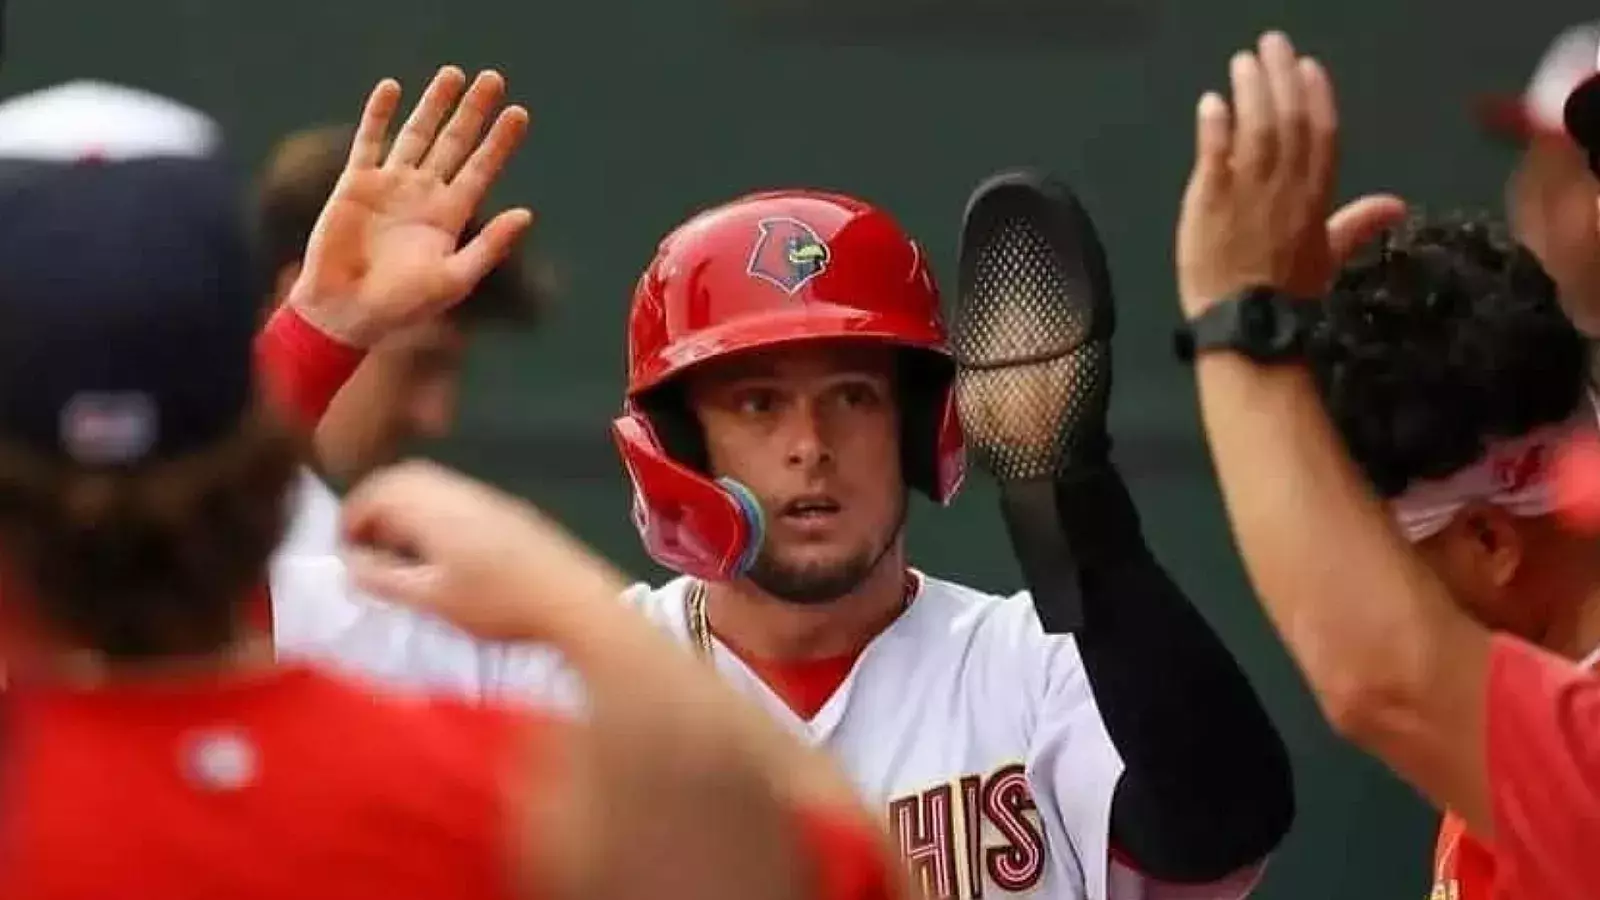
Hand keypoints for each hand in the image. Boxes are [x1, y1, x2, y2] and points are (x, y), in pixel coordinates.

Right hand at [289, 67, 532, 346]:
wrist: (347, 312)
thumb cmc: (403, 306)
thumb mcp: (455, 278)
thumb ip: (491, 246)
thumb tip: (527, 213)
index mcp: (450, 216)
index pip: (481, 169)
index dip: (500, 142)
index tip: (519, 113)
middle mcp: (424, 195)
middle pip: (454, 142)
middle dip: (473, 112)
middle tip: (493, 78)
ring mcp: (390, 186)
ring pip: (417, 134)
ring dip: (434, 105)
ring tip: (453, 74)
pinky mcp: (355, 183)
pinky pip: (370, 141)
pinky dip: (379, 114)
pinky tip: (392, 88)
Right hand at [339, 460, 626, 639]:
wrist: (573, 598)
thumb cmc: (497, 602)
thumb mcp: (431, 598)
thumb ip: (384, 579)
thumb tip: (349, 564)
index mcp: (432, 505)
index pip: (375, 491)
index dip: (350, 519)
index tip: (345, 553)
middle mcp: (457, 490)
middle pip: (403, 479)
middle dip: (376, 508)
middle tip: (370, 549)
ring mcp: (486, 496)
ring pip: (431, 486)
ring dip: (406, 511)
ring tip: (402, 555)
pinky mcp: (507, 510)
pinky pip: (455, 497)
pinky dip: (434, 514)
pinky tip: (443, 552)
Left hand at [1175, 32, 1404, 318]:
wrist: (1247, 326)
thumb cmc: (1285, 297)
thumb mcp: (1329, 258)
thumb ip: (1357, 224)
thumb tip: (1396, 204)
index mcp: (1316, 198)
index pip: (1322, 134)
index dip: (1315, 97)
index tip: (1308, 67)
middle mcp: (1285, 187)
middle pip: (1288, 119)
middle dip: (1281, 77)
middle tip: (1271, 44)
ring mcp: (1247, 192)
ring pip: (1255, 127)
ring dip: (1250, 90)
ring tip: (1242, 62)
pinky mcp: (1209, 201)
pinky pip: (1214, 153)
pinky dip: (1214, 125)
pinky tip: (1211, 102)